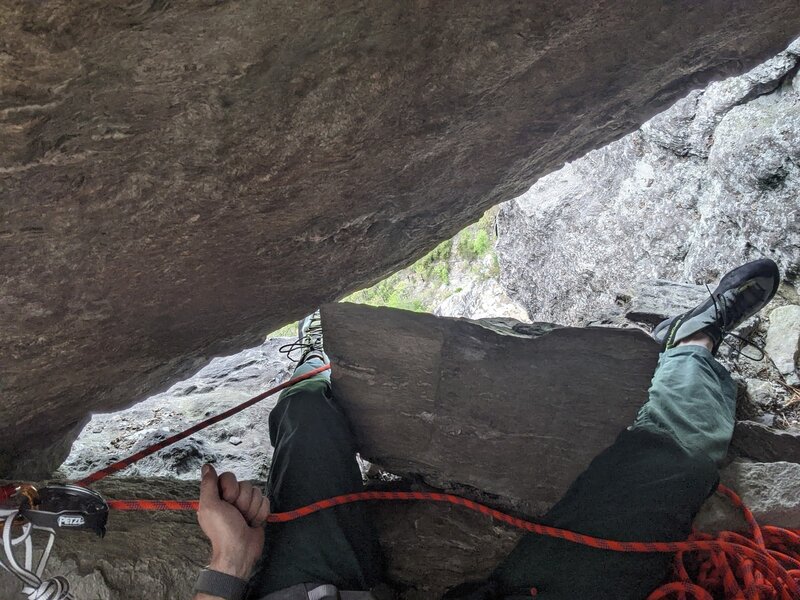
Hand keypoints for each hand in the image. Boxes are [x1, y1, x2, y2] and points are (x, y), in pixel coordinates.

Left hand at [197, 463, 269, 578]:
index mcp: (218, 495)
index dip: (231, 489)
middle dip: (243, 501)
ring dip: (252, 509)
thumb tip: (207, 465)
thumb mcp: (210, 506)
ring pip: (257, 492)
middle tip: (236, 515)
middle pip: (245, 484)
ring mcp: (246, 504)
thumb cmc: (223, 531)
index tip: (227, 503)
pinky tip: (253, 523)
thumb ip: (208, 484)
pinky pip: (265, 501)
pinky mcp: (258, 511)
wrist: (240, 550)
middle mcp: (232, 498)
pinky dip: (260, 513)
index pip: (229, 476)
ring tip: (244, 521)